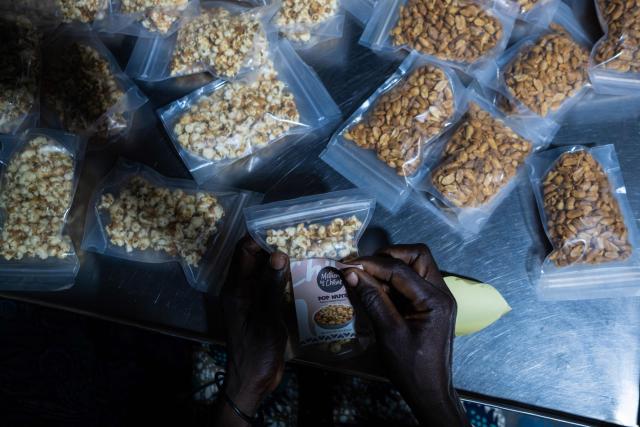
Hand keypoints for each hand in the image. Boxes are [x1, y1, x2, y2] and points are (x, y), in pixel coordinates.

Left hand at [217, 236, 288, 424]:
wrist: (252, 382)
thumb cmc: (256, 351)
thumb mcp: (265, 318)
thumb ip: (270, 286)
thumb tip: (278, 254)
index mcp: (236, 289)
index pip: (243, 252)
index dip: (259, 237)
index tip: (282, 227)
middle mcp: (241, 290)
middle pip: (254, 259)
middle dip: (274, 247)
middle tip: (300, 238)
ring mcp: (251, 300)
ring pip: (264, 273)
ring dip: (281, 263)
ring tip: (306, 252)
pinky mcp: (261, 310)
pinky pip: (271, 287)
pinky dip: (285, 279)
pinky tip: (304, 277)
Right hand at [343, 244, 469, 426]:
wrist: (430, 392)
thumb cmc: (411, 367)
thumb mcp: (388, 333)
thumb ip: (372, 299)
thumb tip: (352, 273)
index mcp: (435, 300)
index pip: (401, 269)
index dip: (372, 264)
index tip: (348, 266)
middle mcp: (442, 292)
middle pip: (418, 255)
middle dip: (388, 255)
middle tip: (363, 266)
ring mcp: (438, 298)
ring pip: (417, 265)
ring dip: (391, 266)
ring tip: (366, 276)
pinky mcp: (431, 304)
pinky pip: (414, 281)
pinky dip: (394, 280)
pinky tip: (375, 288)